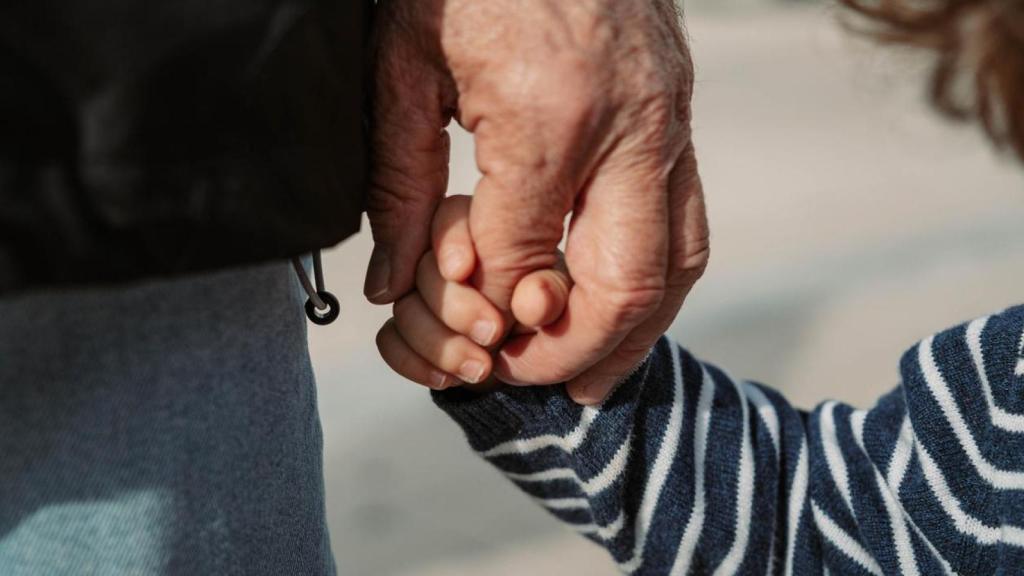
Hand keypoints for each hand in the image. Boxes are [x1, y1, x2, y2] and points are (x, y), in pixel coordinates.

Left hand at [365, 0, 707, 403]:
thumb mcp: (404, 61)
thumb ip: (400, 180)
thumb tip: (390, 280)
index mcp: (550, 115)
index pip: (521, 259)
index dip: (487, 308)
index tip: (462, 330)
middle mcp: (630, 125)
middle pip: (625, 281)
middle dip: (576, 348)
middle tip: (535, 381)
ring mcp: (670, 113)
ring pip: (679, 259)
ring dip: (640, 330)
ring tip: (596, 374)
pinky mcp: (681, 104)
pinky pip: (689, 214)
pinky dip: (662, 276)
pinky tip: (629, 303)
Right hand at [376, 196, 571, 389]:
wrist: (544, 363)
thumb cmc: (559, 321)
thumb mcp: (563, 301)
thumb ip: (551, 292)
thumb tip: (532, 304)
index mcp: (485, 228)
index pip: (449, 214)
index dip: (449, 239)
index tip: (460, 269)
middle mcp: (449, 256)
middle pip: (421, 264)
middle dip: (453, 306)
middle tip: (492, 333)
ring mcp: (425, 294)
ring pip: (402, 304)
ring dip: (437, 342)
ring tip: (479, 366)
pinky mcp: (410, 331)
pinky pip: (388, 338)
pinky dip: (412, 362)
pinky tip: (444, 378)